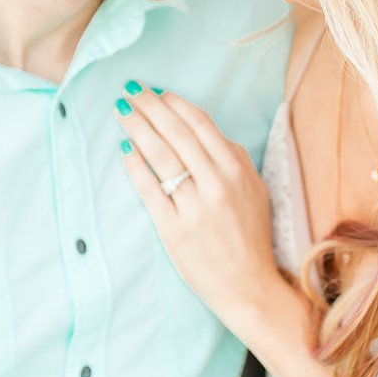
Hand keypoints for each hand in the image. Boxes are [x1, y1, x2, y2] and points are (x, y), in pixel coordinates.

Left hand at [114, 81, 280, 322]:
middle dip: (149, 107)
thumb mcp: (256, 191)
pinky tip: (124, 150)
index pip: (201, 124)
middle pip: (176, 134)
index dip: (175, 103)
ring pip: (161, 156)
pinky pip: (150, 190)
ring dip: (138, 128)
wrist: (248, 286)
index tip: (158, 91)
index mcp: (237, 170)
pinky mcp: (174, 229)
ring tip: (121, 111)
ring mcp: (194, 207)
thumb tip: (211, 133)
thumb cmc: (250, 237)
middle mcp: (216, 184)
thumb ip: (236, 159)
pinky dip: (136, 167)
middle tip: (130, 90)